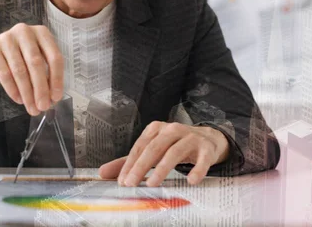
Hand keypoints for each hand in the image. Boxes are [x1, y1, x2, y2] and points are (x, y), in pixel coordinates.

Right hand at [0, 24, 63, 115]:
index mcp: (42, 33)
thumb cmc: (20, 60)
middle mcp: (25, 31)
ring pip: (20, 71)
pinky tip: (19, 100)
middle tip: (43, 107)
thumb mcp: (35, 63)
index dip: (57, 79)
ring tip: (32, 108)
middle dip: (41, 89)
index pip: (54, 57)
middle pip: (36, 64)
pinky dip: (13, 90)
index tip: (56, 98)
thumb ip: (46, 76)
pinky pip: (4, 73)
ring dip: (27, 93)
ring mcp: (6, 37)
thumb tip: (52, 99)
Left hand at [98, 122, 229, 186]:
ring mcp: (190, 138)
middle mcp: (172, 130)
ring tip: (152, 183)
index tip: (122, 180)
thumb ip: (129, 161)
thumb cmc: (175, 145)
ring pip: (174, 152)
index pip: (140, 147)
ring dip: (162, 169)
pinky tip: (191, 180)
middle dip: (141, 166)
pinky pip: (202, 160)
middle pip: (154, 148)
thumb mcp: (152, 149)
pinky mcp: (206, 149)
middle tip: (131, 183)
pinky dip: (197, 170)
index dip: (130, 164)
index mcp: (157, 129)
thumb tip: (103, 172)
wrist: (208, 139)